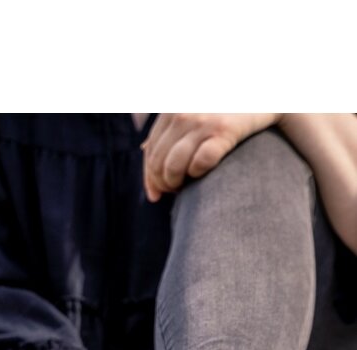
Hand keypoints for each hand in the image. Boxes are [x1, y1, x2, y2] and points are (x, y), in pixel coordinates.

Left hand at [142, 113, 280, 201]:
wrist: (267, 93)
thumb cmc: (226, 106)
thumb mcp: (192, 107)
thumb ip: (170, 125)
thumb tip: (143, 149)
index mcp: (172, 110)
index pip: (150, 151)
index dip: (149, 176)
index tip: (155, 195)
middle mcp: (183, 114)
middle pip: (159, 161)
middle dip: (162, 183)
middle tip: (173, 192)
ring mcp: (203, 121)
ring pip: (173, 166)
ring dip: (175, 183)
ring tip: (183, 188)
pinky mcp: (224, 130)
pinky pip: (200, 163)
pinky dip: (197, 173)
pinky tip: (200, 174)